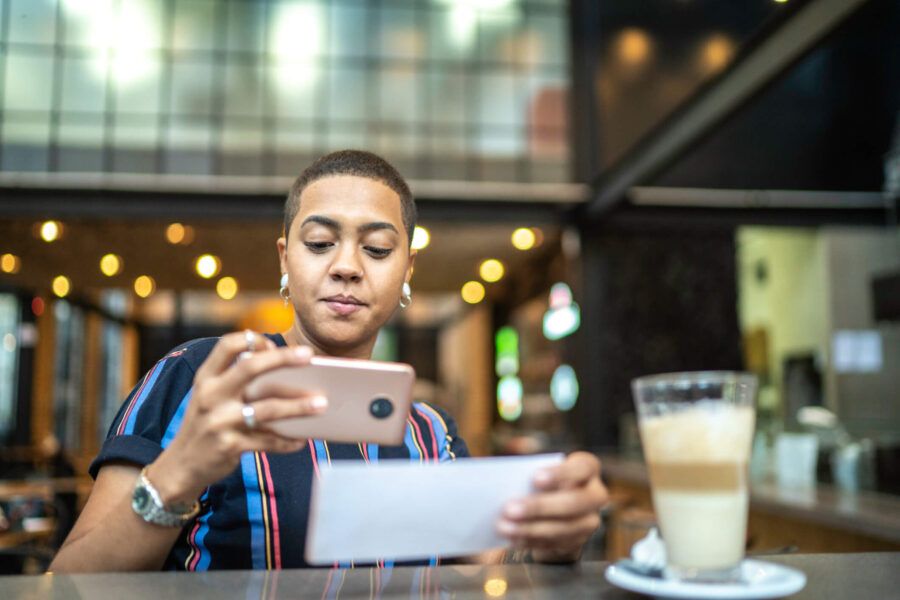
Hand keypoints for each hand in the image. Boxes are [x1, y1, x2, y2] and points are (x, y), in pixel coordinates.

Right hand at [147, 332, 327, 503]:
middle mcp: (211, 396)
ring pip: (267, 408)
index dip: (254, 340)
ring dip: (298, 406)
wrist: (180, 467)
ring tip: (321, 403)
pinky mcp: (230, 446)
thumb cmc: (205, 425)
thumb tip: (286, 373)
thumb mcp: (210, 398)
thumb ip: (235, 382)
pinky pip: (268, 441)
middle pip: (250, 368)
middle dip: (282, 359)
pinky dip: (289, 440)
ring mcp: (219, 422)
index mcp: (206, 378)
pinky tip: (303, 439)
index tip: (274, 344)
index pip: (228, 345)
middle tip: (309, 356)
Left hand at [497, 452, 608, 562]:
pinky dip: (531, 541)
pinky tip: (513, 538)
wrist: (559, 508)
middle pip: (574, 502)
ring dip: (531, 529)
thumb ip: (529, 475)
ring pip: (564, 528)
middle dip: (539, 507)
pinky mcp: (579, 541)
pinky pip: (556, 543)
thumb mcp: (542, 471)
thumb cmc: (546, 481)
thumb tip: (503, 481)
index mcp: (588, 468)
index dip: (560, 474)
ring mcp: (590, 520)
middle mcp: (595, 494)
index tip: (534, 479)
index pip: (582, 468)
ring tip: (505, 527)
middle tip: (509, 509)